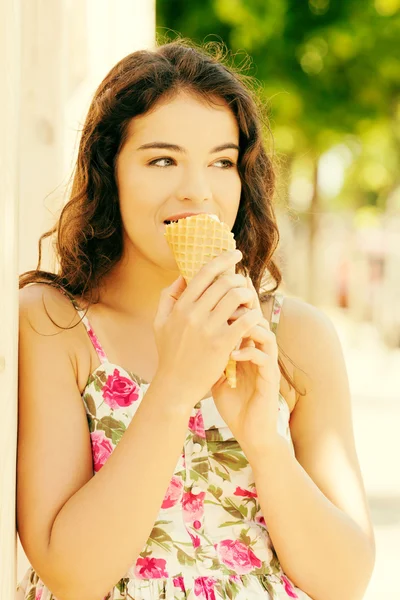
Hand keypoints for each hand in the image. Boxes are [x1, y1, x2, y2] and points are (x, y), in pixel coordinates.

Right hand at [153, 250, 261, 407]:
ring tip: (248, 300)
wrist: (175, 386)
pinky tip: (255, 317)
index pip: (204, 273)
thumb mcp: (159, 323)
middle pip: (224, 282)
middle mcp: (194, 314)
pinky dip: (254, 315)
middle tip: (244, 282)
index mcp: (180, 306)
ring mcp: (208, 329)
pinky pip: (245, 320)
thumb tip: (182, 277)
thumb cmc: (168, 354)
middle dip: (238, 278)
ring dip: (247, 294)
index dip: (223, 258)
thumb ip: (168, 297)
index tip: (235, 253)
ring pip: (236, 297)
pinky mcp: (222, 344)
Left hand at [211, 277, 281, 454]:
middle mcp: (259, 350)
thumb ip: (208, 351)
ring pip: (264, 332)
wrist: (249, 430)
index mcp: (247, 346)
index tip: (213, 296)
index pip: (242, 317)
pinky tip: (232, 353)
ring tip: (227, 325)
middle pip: (256, 318)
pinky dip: (248, 351)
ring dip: (247, 326)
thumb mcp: (216, 371)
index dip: (231, 303)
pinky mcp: (270, 377)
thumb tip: (189, 333)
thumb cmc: (232, 400)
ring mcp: (267, 363)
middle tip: (223, 300)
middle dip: (241, 306)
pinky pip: (264, 356)